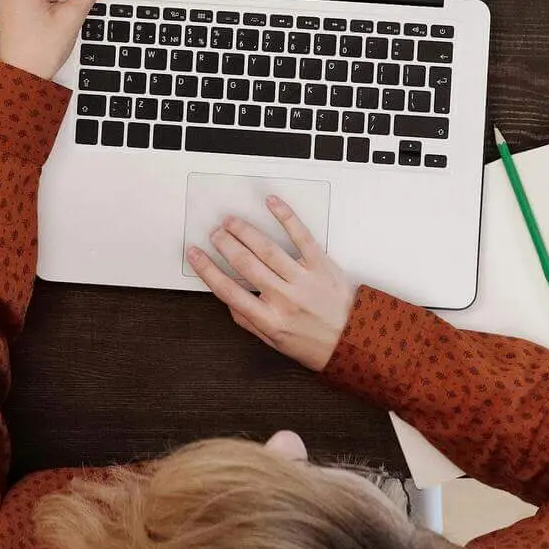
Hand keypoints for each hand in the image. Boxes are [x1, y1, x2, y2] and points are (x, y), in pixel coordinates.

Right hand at [187, 196, 357, 374]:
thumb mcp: (275, 343)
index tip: (194, 255)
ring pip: (267, 249)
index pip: (229, 291)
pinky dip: (285, 217)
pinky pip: (301, 236)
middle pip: (245, 265)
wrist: (353, 341)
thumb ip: (248, 321)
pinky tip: (271, 204)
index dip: (207, 270)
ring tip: (231, 221)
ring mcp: (303, 280)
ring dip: (245, 231)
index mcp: (269, 320)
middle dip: (225, 245)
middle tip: (214, 234)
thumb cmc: (315, 344)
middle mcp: (284, 299)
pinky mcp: (321, 265)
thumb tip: (228, 300)